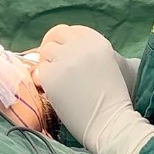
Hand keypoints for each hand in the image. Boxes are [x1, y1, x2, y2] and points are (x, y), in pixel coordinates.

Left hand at [36, 25, 153, 153]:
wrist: (111, 123)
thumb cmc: (113, 99)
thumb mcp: (107, 64)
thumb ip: (87, 52)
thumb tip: (64, 48)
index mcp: (96, 41)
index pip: (73, 30)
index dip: (66, 41)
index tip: (65, 50)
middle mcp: (79, 46)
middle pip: (57, 34)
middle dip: (54, 44)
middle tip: (53, 59)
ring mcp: (64, 60)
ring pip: (45, 50)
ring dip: (49, 61)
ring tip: (56, 77)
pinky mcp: (51, 77)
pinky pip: (40, 69)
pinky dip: (45, 76)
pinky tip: (54, 87)